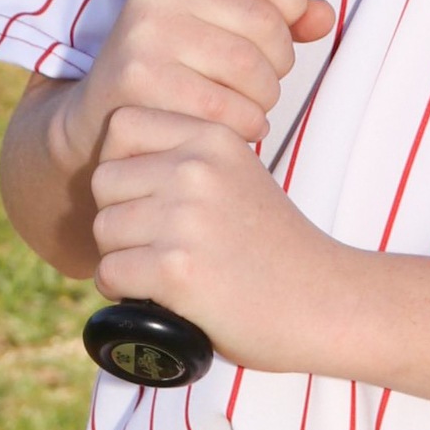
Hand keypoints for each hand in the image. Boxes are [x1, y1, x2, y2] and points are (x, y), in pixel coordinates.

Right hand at [58, 0, 333, 172]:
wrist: (101, 117)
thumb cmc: (173, 64)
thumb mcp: (219, 21)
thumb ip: (281, 15)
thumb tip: (324, 16)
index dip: (290, 1)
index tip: (275, 31)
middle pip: (267, 23)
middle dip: (278, 65)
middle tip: (258, 83)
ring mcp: (146, 32)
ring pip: (253, 69)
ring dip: (264, 101)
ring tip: (245, 106)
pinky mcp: (141, 80)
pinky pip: (229, 109)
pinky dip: (245, 126)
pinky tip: (231, 127)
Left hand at [88, 113, 356, 371]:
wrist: (326, 304)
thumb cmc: (278, 250)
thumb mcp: (240, 178)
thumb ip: (187, 162)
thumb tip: (113, 167)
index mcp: (213, 138)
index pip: (122, 125)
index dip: (122, 162)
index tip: (144, 195)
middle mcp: (197, 169)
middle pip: (104, 180)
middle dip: (118, 215)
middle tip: (157, 243)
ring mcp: (186, 218)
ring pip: (103, 229)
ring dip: (122, 256)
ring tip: (167, 271)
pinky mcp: (177, 269)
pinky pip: (109, 274)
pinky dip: (126, 292)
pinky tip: (164, 296)